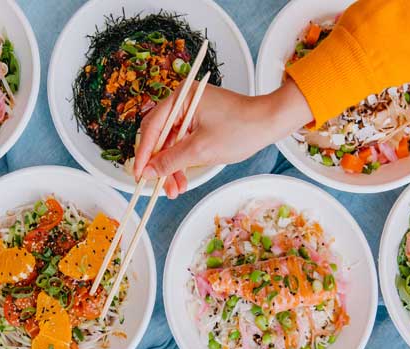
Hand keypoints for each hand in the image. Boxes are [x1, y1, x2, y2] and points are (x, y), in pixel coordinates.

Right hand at [133, 77, 313, 197]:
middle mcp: (182, 102)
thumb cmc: (241, 129)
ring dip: (171, 168)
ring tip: (174, 190)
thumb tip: (149, 171)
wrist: (270, 123)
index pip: (151, 128)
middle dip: (159, 165)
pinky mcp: (199, 123)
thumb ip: (171, 161)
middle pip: (159, 137)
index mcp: (180, 98)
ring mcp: (191, 113)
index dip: (144, 154)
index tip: (139, 174)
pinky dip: (182, 163)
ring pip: (171, 145)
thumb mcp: (201, 149)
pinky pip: (183, 145)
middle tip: (158, 187)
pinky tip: (182, 181)